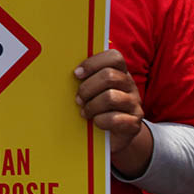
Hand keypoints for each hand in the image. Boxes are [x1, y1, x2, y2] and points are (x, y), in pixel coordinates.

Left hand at [74, 49, 151, 177]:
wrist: (112, 136)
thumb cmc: (97, 109)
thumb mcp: (91, 91)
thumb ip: (84, 79)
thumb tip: (59, 70)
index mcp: (119, 73)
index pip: (114, 57)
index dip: (93, 63)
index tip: (77, 74)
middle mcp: (129, 86)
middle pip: (109, 76)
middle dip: (87, 88)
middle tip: (78, 99)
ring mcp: (134, 104)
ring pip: (111, 97)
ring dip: (92, 106)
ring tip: (85, 112)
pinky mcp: (134, 123)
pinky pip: (115, 119)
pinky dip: (100, 121)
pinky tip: (96, 122)